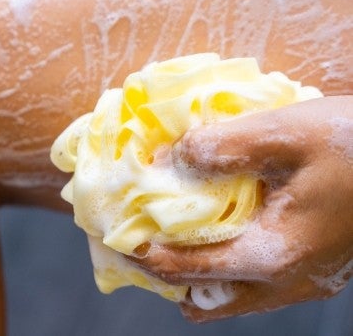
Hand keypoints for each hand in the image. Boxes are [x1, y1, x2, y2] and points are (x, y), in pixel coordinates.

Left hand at [128, 95, 352, 321]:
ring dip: (195, 274)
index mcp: (273, 256)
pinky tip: (217, 232)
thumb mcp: (287, 134)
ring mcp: (304, 282)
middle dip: (165, 273)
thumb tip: (173, 156)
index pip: (187, 269)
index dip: (144, 255)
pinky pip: (255, 285)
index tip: (115, 237)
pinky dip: (224, 267)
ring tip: (171, 239)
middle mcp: (287, 283)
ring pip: (231, 298)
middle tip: (138, 241)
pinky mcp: (316, 271)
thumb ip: (224, 146)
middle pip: (204, 298)